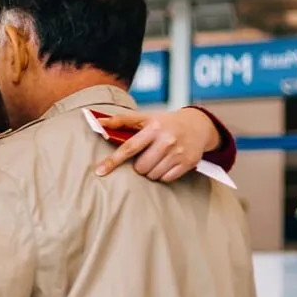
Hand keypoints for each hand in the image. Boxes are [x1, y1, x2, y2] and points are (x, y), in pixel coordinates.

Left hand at [95, 108, 220, 182]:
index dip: (113, 160)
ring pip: (152, 175)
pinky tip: (167, 164)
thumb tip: (97, 121)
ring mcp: (178, 153)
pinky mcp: (188, 163)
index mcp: (153, 128)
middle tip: (146, 156)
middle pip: (140, 167)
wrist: (198, 125)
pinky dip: (163, 175)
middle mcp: (167, 140)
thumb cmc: (165, 122)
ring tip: (157, 159)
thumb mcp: (145, 118)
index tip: (100, 171)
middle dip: (139, 165)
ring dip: (150, 171)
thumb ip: (121, 120)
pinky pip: (166, 179)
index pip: (129, 147)